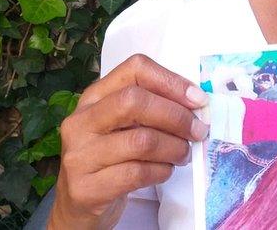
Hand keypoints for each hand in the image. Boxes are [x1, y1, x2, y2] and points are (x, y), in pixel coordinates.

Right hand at [48, 54, 208, 229]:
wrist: (80, 206)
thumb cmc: (112, 158)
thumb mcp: (125, 125)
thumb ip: (153, 108)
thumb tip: (197, 104)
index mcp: (94, 97)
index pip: (134, 69)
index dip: (171, 81)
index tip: (198, 99)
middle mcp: (80, 122)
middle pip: (134, 101)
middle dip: (176, 116)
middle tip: (197, 130)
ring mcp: (79, 156)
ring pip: (140, 141)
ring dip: (174, 147)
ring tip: (183, 154)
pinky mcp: (86, 188)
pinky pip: (137, 173)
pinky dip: (162, 171)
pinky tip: (165, 170)